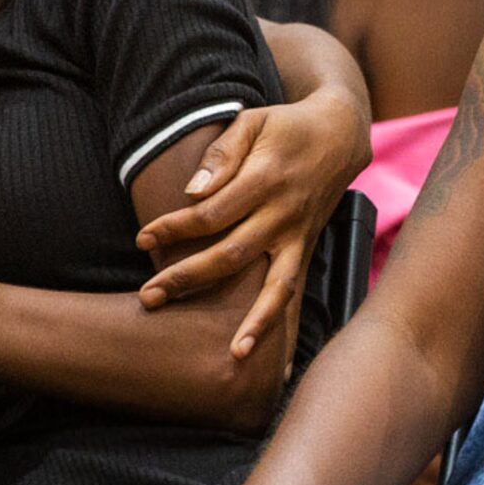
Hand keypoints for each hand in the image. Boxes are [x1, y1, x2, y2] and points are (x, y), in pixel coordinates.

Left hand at [134, 86, 372, 357]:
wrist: (340, 135)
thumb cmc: (285, 126)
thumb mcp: (251, 122)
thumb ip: (222, 154)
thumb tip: (193, 193)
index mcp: (266, 179)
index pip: (212, 213)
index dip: (175, 228)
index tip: (143, 240)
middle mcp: (285, 214)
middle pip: (233, 255)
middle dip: (189, 278)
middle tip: (148, 297)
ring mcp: (299, 236)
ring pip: (276, 285)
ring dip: (255, 322)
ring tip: (233, 355)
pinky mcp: (306, 249)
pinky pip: (294, 291)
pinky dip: (284, 324)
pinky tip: (278, 362)